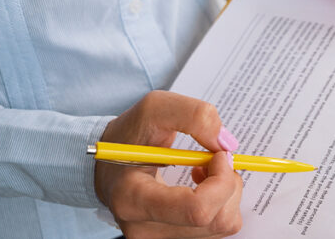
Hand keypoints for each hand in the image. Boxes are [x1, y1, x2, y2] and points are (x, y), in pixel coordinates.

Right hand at [95, 91, 242, 237]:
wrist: (107, 162)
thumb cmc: (130, 135)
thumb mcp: (155, 108)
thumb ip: (195, 116)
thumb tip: (226, 144)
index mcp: (133, 200)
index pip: (196, 210)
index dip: (221, 181)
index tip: (218, 154)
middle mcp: (144, 229)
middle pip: (215, 220)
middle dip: (228, 182)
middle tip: (213, 157)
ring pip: (224, 224)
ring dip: (227, 191)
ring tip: (202, 170)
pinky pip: (219, 226)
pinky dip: (222, 203)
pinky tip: (201, 186)